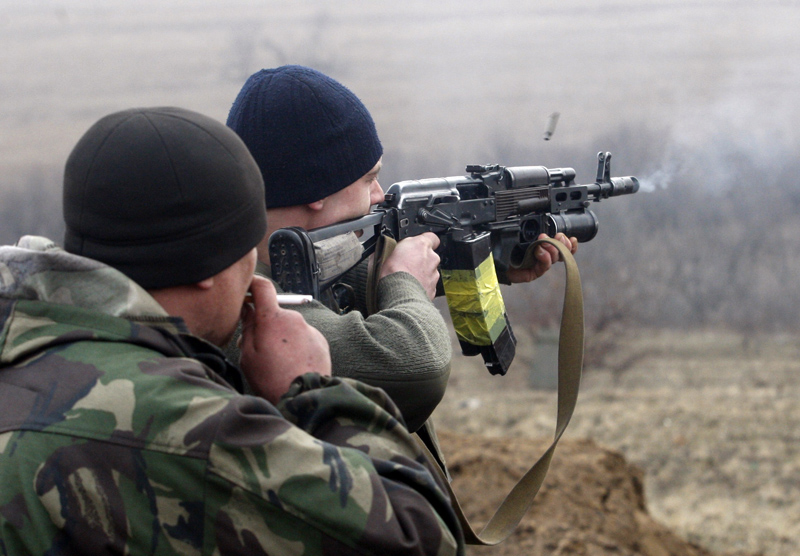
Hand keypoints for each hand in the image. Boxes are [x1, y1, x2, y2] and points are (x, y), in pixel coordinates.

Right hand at [239, 275, 330, 403]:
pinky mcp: (320, 341)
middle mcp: (294, 318)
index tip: (246, 291)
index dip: (253, 284)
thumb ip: (247, 328)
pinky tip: (293, 365)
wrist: (305, 397)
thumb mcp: (248, 355)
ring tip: (279, 363)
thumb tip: (248, 309)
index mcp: (273, 318)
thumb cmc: (271, 379)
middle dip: (266, 325)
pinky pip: (303, 338)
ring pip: (289, 328)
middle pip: (275, 313)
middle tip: (259, 349)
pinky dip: (296, 346)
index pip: (263, 287)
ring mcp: (310, 329)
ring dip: (282, 338)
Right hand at [379, 232, 440, 299]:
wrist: (397, 297)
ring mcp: (433, 275)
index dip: (424, 241)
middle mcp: (431, 258)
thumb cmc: (390, 275)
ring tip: (405, 279)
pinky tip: (408, 289)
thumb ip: (389, 248)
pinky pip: (427, 285)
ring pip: (428, 271)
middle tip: (404, 265)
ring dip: (419, 274)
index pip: (431, 237)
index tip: (417, 246)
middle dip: (419, 260)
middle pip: (428, 256)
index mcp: (420, 245)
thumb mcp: (382, 253)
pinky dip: (420, 286)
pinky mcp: (432, 289)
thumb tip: (383, 248)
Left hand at [506, 233, 577, 282]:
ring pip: (553, 259)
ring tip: (543, 242)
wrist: (492, 256)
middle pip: (562, 252)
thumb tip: (546, 228)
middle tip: (558, 236)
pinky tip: (539, 251)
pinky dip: (544, 258)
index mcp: (543, 245)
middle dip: (563, 243)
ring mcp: (538, 265)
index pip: (562, 246)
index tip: (572, 238)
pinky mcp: (532, 273)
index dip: (570, 245)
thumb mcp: (522, 233)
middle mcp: (543, 256)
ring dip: (552, 248)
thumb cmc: (505, 244)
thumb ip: (535, 230)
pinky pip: (543, 268)